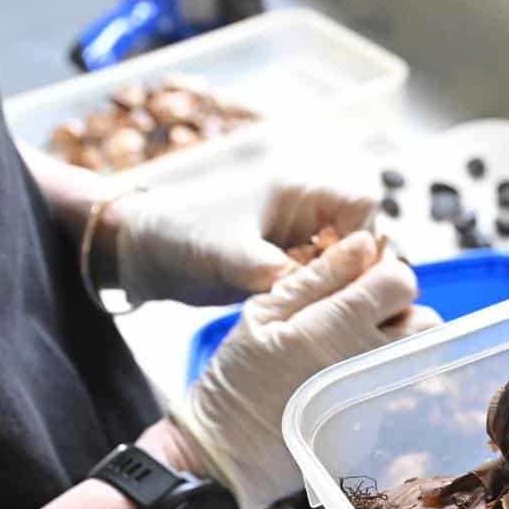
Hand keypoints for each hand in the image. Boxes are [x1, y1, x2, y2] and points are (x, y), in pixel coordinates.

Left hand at [116, 184, 377, 305]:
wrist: (144, 252)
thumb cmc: (182, 233)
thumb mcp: (230, 253)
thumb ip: (279, 272)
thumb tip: (326, 296)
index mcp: (302, 193)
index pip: (364, 206)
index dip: (364, 238)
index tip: (344, 270)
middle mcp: (309, 217)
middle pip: (363, 241)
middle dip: (353, 272)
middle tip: (326, 298)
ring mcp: (301, 245)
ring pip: (346, 268)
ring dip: (335, 291)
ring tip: (308, 310)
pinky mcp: (290, 271)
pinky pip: (323, 286)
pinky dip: (318, 303)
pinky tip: (298, 316)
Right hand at [163, 231, 441, 508]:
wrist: (230, 456)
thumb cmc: (239, 380)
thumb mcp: (264, 315)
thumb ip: (318, 276)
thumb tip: (362, 243)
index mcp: (341, 324)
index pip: (401, 279)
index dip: (382, 277)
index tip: (358, 288)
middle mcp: (372, 359)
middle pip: (425, 319)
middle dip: (400, 312)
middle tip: (360, 320)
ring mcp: (381, 395)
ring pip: (423, 354)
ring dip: (402, 344)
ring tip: (357, 350)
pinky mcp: (382, 423)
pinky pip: (406, 386)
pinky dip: (390, 376)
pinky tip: (351, 380)